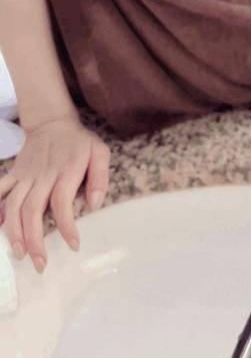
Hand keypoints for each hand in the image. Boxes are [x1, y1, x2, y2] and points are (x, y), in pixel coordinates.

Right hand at [0, 116, 110, 273]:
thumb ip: (100, 177)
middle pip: (33, 210)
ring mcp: (25, 175)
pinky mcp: (14, 174)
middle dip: (34, 240)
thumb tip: (94, 204)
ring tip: (19, 254)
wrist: (51, 122)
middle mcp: (43, 175)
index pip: (62, 202)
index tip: (73, 245)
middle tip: (40, 264)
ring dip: (13, 232)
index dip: (67, 226)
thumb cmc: (78, 142)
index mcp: (65, 171)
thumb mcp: (99, 151)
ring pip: (13, 205)